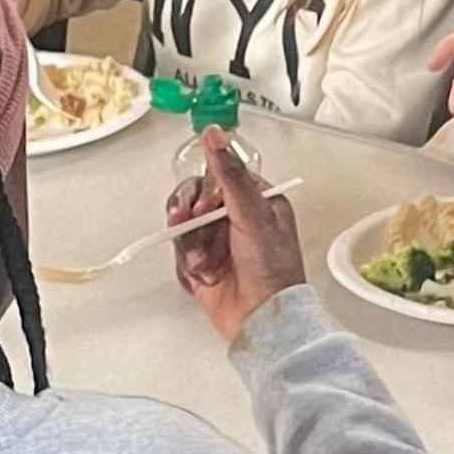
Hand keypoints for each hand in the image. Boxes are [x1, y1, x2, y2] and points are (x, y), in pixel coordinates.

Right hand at [167, 126, 303, 344]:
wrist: (262, 318)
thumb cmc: (272, 269)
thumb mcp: (252, 213)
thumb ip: (229, 173)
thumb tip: (215, 135)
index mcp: (258, 200)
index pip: (220, 176)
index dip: (207, 187)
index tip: (206, 203)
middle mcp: (237, 218)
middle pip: (196, 198)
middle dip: (189, 213)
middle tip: (191, 221)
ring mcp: (219, 241)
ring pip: (185, 225)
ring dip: (189, 242)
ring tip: (201, 258)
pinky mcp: (204, 263)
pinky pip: (181, 250)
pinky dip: (188, 261)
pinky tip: (202, 272)